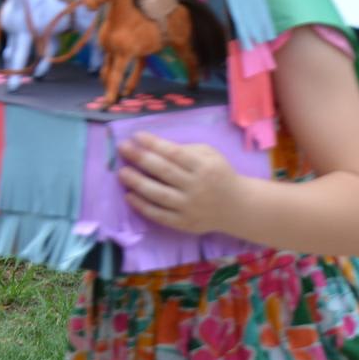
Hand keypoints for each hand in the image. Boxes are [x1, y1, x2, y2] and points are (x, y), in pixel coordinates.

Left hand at [117, 133, 241, 234]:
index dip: (154, 144)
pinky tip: (129, 196)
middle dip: (141, 158)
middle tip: (123, 149)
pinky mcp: (183, 223)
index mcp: (205, 167)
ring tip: (122, 172)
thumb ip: (188, 150)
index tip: (137, 136)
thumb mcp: (212, 156)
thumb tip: (157, 148)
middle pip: (164, 171)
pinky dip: (142, 205)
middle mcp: (196, 186)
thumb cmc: (220, 175)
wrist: (236, 206)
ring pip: (158, 194)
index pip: (175, 153)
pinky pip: (159, 214)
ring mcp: (189, 206)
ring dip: (137, 182)